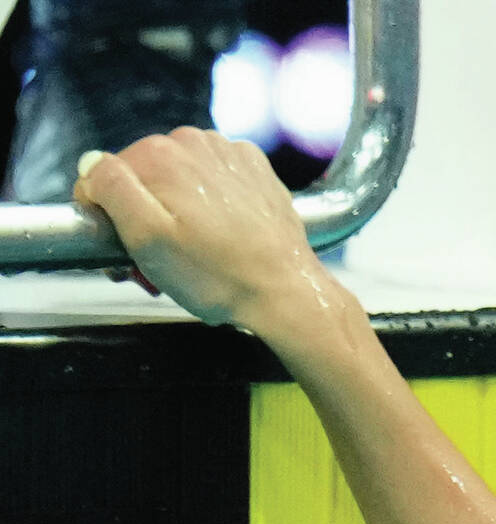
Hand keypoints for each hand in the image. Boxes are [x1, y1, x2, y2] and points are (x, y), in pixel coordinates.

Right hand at [73, 127, 333, 334]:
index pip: (104, 179)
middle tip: (159, 266)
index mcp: (160, 154)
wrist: (287, 293)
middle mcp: (194, 142)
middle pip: (143, 180)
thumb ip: (110, 190)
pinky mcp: (255, 171)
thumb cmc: (217, 275)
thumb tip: (93, 163)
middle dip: (143, 220)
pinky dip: (209, 208)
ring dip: (175, 216)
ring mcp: (229, 154)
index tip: (128, 254)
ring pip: (178, 182)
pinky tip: (221, 238)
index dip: (109, 220)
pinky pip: (213, 184)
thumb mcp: (145, 238)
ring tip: (192, 257)